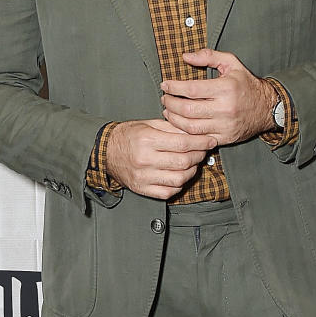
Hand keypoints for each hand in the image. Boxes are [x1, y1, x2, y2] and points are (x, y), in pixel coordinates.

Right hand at [104, 118, 218, 200]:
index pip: (183, 144)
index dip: (201, 143)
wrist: (106, 152)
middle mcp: (145, 159)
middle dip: (199, 156)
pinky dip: (179, 185)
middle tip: (203, 151)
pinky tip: (180, 175)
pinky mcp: (142, 188)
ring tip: (192, 163)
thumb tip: (195, 132)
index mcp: (147, 140)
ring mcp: (143, 177)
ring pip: (179, 179)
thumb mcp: (149, 124)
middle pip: (184, 162)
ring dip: (192, 171)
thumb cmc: (128, 136)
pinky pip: (168, 192)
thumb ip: (172, 128)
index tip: (210, 141)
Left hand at [160, 49, 276, 143]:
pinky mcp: (225, 138)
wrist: (267, 108)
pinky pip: (199, 138)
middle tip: (165, 98)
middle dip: (171, 103)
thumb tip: (185, 56)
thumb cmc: (246, 84)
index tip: (165, 84)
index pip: (192, 90)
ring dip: (174, 119)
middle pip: (188, 110)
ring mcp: (225, 126)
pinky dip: (185, 132)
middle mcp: (225, 109)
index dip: (174, 87)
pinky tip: (179, 124)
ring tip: (168, 110)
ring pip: (191, 127)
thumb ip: (208, 56)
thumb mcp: (231, 64)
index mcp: (226, 88)